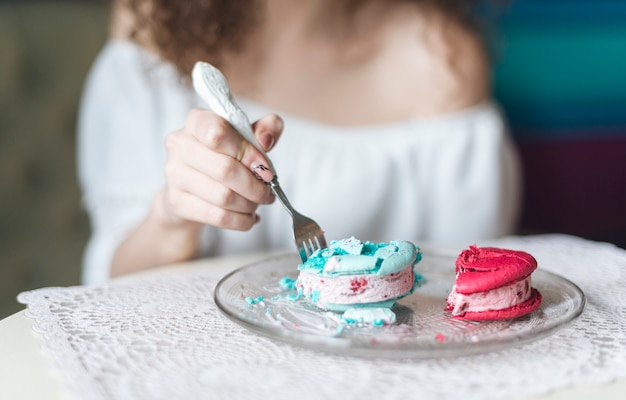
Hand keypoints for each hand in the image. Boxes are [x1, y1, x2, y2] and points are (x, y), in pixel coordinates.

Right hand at [160, 109, 283, 230]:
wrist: (192, 186)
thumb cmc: (223, 156)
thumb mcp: (247, 137)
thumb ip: (265, 128)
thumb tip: (266, 138)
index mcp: (197, 121)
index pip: (219, 133)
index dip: (247, 152)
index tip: (264, 167)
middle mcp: (180, 144)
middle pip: (225, 169)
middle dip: (255, 186)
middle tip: (267, 192)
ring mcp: (175, 174)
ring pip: (224, 197)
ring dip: (250, 204)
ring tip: (257, 203)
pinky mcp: (177, 202)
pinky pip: (218, 217)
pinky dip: (241, 221)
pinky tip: (248, 217)